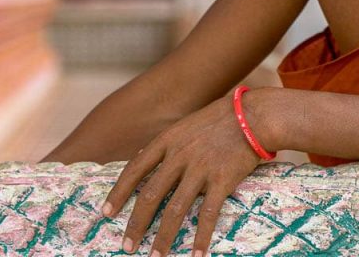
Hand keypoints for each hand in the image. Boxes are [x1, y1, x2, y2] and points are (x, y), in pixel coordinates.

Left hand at [99, 91, 270, 255]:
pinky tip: (197, 254)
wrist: (253, 116)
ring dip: (164, 237)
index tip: (106, 212)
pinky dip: (201, 237)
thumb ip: (165, 146)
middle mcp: (179, 156)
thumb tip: (141, 161)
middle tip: (127, 245)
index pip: (134, 169)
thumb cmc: (218, 120)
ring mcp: (200, 169)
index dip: (118, 192)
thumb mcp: (184, 126)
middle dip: (136, 223)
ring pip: (175, 209)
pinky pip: (208, 214)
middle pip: (150, 194)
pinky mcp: (221, 180)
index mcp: (167, 141)